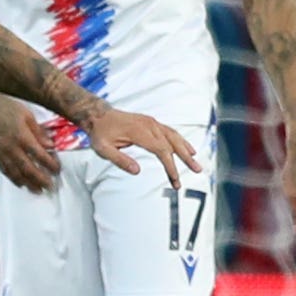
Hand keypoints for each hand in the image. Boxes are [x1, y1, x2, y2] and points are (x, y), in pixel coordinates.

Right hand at [0, 88, 57, 192]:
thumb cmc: (7, 107)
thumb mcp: (27, 115)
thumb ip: (39, 132)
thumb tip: (50, 146)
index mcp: (22, 136)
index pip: (40, 155)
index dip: (50, 164)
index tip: (57, 170)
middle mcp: (11, 147)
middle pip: (28, 168)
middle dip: (40, 179)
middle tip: (50, 187)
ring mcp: (1, 152)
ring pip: (16, 173)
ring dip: (28, 183)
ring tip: (38, 190)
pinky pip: (4, 170)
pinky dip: (13, 179)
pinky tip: (21, 184)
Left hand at [82, 107, 201, 184]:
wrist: (97, 115)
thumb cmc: (100, 132)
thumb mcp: (103, 149)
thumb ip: (120, 160)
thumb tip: (137, 171)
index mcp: (139, 132)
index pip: (161, 150)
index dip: (170, 166)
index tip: (175, 180)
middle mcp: (149, 125)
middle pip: (172, 143)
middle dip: (185, 158)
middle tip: (197, 170)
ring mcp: (151, 122)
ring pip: (174, 136)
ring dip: (186, 149)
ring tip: (195, 162)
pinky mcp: (151, 122)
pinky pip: (169, 132)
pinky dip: (180, 141)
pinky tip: (187, 148)